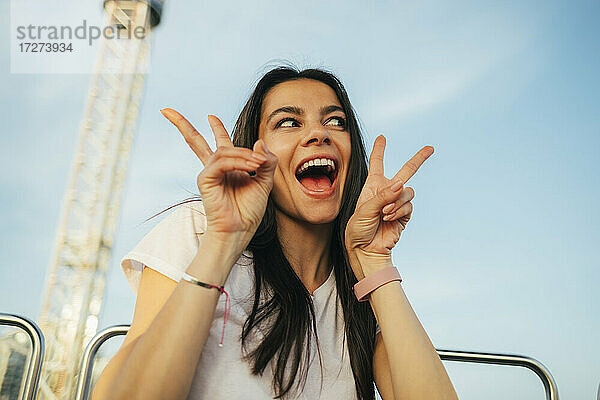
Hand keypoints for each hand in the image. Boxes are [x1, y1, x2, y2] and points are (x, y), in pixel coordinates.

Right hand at [161, 109, 277, 249]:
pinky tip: (251, 168)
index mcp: (227, 168)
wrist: (240, 230)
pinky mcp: (205, 180)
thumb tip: (259, 141)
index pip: (219, 144)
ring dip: (245, 155)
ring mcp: (208, 173)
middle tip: (166, 110)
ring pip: (225, 151)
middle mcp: (214, 168)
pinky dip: (238, 162)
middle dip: (182, 125)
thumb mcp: (264, 182)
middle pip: (196, 141)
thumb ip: (266, 161)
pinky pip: (222, 162)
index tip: (210, 117)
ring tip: (258, 164)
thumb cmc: (249, 210)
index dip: (216, 128)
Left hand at [344, 135, 432, 276]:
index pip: (376, 164)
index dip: (379, 149)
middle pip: (406, 171)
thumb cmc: (358, 229)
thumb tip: (401, 184)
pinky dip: (400, 211)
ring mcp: (396, 203)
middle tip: (430, 148)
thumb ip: (383, 196)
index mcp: (372, 186)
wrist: (365, 250)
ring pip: (408, 192)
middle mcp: (386, 192)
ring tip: (384, 214)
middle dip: (419, 159)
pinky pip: (408, 206)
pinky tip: (389, 218)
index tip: (382, 137)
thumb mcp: (364, 209)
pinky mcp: (404, 215)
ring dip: (397, 202)